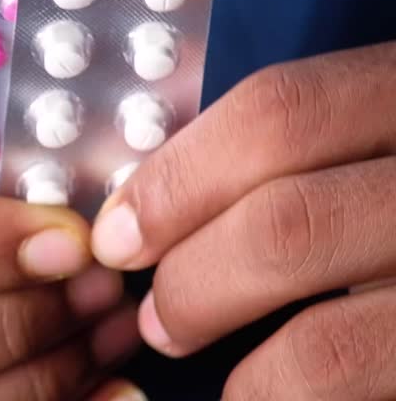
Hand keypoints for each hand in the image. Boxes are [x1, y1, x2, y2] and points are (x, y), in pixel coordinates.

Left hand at [90, 42, 395, 399]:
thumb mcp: (385, 140)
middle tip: (157, 314)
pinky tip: (262, 397)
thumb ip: (309, 152)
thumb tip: (153, 209)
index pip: (283, 113)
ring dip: (241, 371)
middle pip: (286, 223)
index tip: (118, 230)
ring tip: (201, 360)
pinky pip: (356, 389)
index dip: (175, 175)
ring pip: (327, 342)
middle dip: (192, 279)